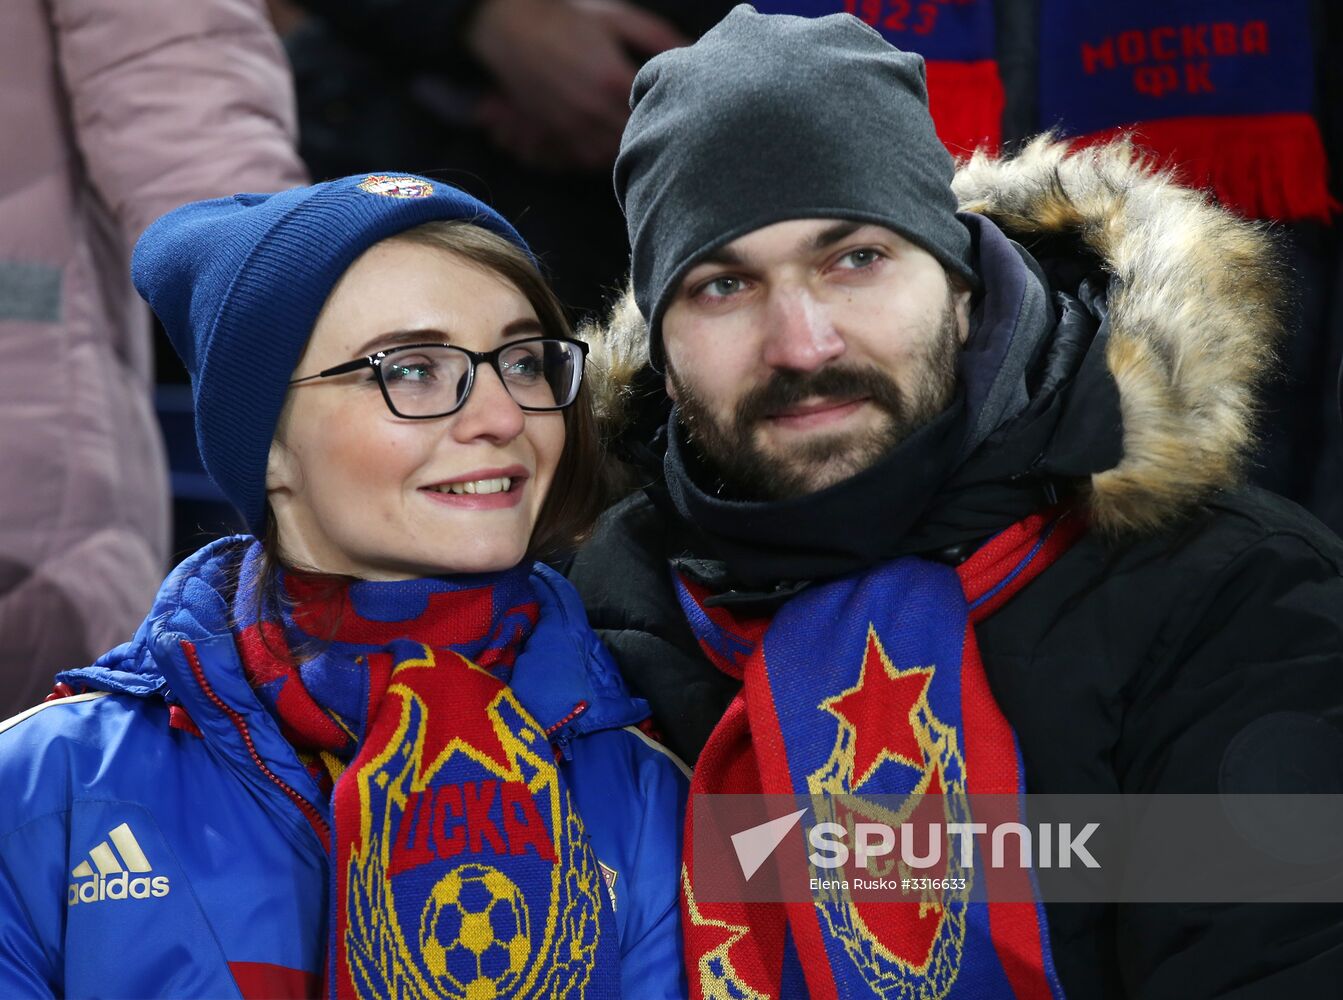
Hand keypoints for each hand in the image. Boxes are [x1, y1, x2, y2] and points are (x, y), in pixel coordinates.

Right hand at [466, 0, 687, 168]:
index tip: (683, 108)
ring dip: (627, 149)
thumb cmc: (565, 16)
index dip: (673, 113)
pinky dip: (601, 155)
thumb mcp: (614, 18)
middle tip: (668, 128)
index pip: (657, 112)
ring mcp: (571, 125)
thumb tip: (692, 50)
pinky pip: (585, 159)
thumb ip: (656, 36)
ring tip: (640, 138)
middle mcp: (593, 110)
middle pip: (638, 140)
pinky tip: (609, 141)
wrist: (508, 24)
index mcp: (614, 80)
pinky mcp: (554, 132)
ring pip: (613, 155)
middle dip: (653, 134)